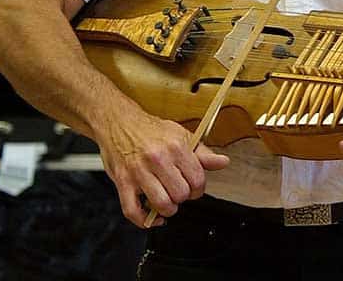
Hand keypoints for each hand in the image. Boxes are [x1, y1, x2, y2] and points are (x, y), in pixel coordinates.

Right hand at [97, 110, 229, 227]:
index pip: (197, 179)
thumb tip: (223, 162)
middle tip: (179, 192)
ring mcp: (138, 172)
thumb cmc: (150, 131)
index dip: (198, 188)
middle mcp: (157, 159)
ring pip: (161, 204)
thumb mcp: (180, 135)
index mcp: (176, 147)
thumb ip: (202, 153)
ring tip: (167, 201)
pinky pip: (133, 211)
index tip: (194, 188)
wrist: (119, 123)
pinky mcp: (122, 182)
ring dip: (167, 209)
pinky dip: (144, 220)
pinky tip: (152, 217)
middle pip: (181, 194)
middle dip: (183, 198)